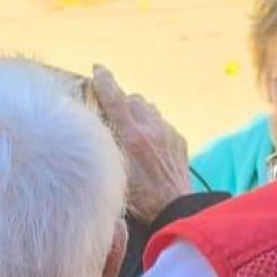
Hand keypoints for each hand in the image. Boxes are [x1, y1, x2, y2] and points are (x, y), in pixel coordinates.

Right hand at [89, 65, 191, 221]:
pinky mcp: (179, 140)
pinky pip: (162, 124)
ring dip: (138, 114)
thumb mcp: (115, 171)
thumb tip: (99, 126)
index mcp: (133, 136)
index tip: (98, 68)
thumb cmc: (140, 198)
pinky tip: (149, 147)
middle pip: (134, 99)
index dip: (104, 81)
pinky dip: (152, 128)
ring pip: (149, 109)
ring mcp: (168, 133)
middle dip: (122, 102)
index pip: (115, 99)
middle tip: (112, 114)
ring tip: (131, 131)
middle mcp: (152, 129)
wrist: (175, 208)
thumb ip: (107, 144)